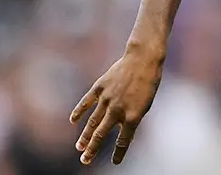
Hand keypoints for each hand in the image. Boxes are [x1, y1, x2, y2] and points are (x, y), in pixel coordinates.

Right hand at [69, 49, 163, 165]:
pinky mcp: (100, 87)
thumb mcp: (145, 103)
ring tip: (79, 147)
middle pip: (102, 134)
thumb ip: (132, 117)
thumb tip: (120, 129)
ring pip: (92, 121)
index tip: (115, 162)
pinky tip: (72, 120)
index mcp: (133, 115)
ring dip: (85, 136)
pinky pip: (86, 102)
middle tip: (85, 160)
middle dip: (93, 149)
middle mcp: (118, 109)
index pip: (124, 141)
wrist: (143, 58)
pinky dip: (78, 111)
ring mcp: (107, 98)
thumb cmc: (148, 82)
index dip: (119, 153)